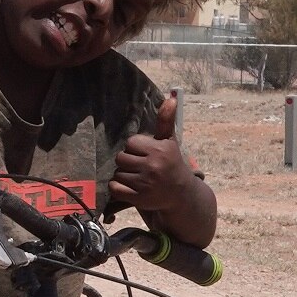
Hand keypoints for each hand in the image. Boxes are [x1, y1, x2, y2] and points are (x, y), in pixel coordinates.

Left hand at [110, 92, 204, 224]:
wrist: (181, 194)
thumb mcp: (169, 141)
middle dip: (128, 162)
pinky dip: (118, 188)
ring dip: (124, 175)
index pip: (130, 143)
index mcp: (159, 150)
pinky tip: (130, 187)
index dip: (135, 148)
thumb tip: (170, 99)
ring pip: (118, 173)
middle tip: (140, 166)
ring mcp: (146, 183)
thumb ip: (166, 120)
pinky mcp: (139, 198)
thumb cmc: (171, 163)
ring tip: (138, 177)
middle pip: (121, 158)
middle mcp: (153, 166)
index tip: (145, 154)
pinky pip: (115, 188)